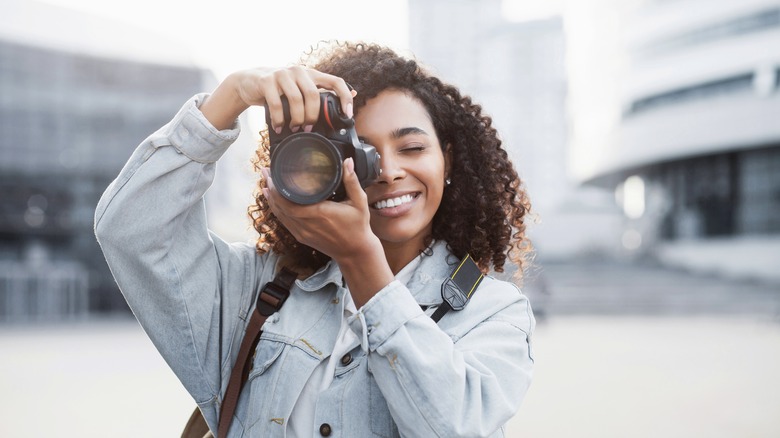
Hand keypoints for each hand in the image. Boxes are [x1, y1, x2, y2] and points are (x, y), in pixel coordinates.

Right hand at [200, 66, 353, 130]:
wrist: (249, 81)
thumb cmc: (279, 89)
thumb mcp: (301, 88)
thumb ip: (322, 91)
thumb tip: (353, 93)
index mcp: (311, 74)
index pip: (336, 81)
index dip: (345, 98)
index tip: (348, 115)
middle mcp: (299, 71)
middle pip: (314, 95)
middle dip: (312, 116)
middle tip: (308, 127)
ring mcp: (282, 74)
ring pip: (296, 100)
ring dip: (296, 119)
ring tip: (293, 128)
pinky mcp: (266, 81)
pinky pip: (277, 104)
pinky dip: (279, 120)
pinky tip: (278, 127)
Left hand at [262, 158, 372, 259]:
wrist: (355, 252)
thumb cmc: (358, 227)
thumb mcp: (359, 202)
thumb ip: (352, 181)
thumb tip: (348, 162)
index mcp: (319, 213)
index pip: (289, 202)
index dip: (277, 189)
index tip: (272, 173)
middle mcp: (307, 224)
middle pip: (280, 206)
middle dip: (270, 189)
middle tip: (265, 172)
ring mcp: (303, 232)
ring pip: (280, 215)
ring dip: (271, 199)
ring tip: (265, 183)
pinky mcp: (302, 237)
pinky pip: (284, 222)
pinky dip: (277, 210)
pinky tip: (273, 201)